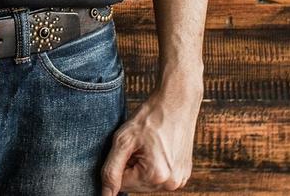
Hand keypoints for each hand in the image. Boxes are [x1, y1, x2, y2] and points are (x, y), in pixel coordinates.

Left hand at [100, 78, 202, 193]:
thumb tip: (106, 195)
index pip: (122, 185)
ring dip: (141, 166)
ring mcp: (180, 180)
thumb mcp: (123, 140)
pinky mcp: (184, 173)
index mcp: (156, 177)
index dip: (119, 162)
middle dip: (130, 166)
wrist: (176, 102)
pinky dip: (152, 164)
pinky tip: (156, 146)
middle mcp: (171, 184)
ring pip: (147, 181)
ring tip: (147, 143)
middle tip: (137, 143)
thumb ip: (111, 170)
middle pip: (136, 185)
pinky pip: (159, 176)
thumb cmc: (150, 117)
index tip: (126, 145)